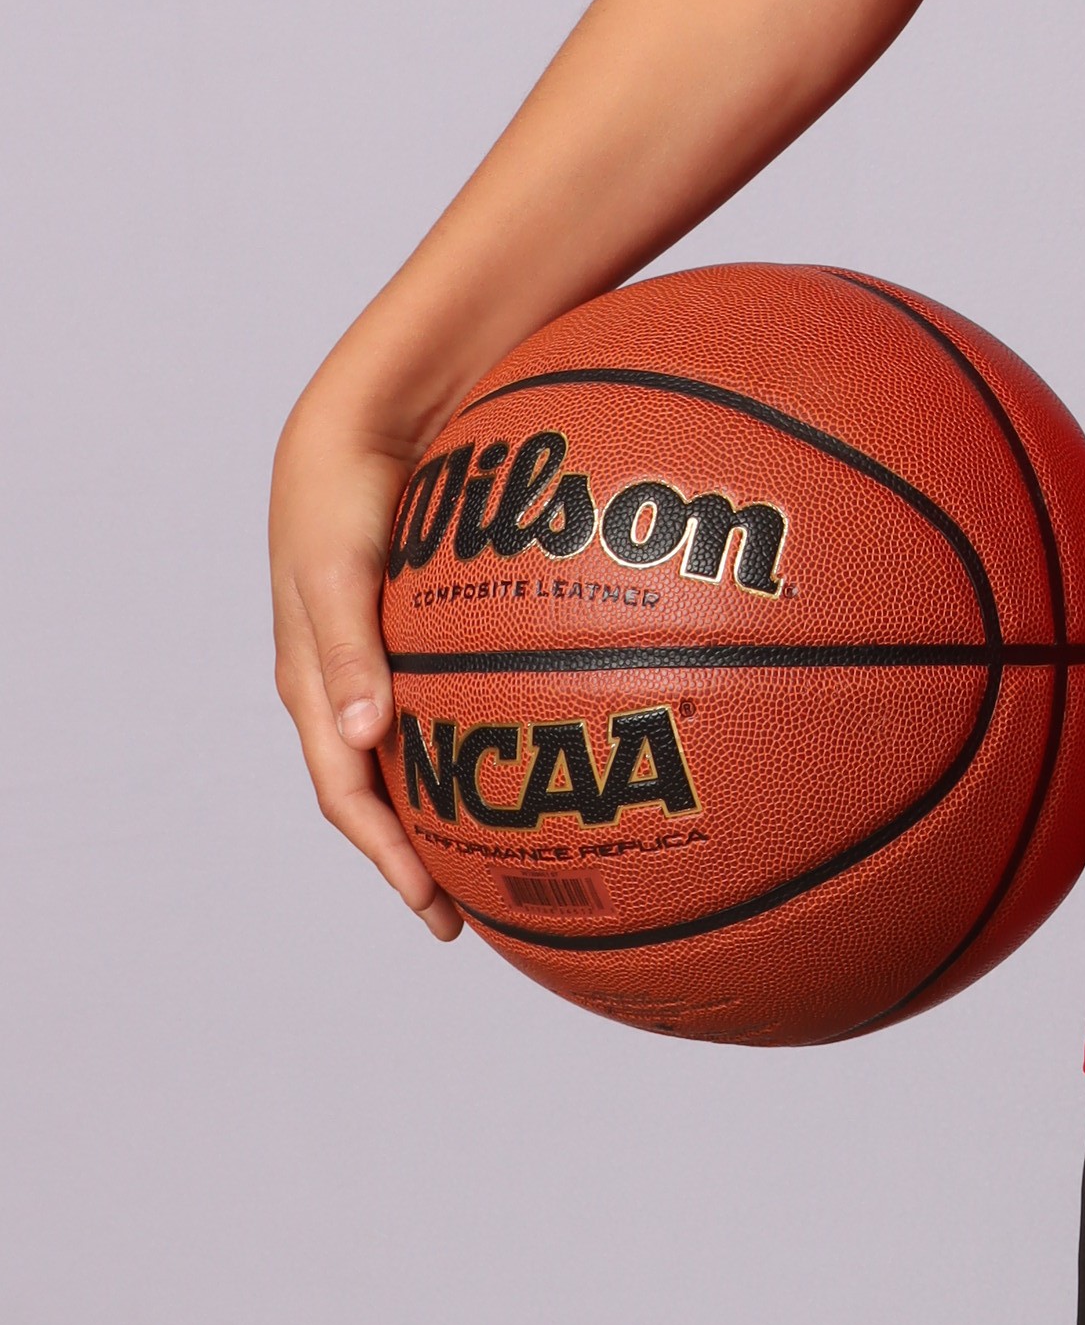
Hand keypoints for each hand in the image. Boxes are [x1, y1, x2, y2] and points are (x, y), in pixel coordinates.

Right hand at [270, 381, 461, 939]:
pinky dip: (474, 735)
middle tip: (468, 910)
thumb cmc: (341, 491)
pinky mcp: (417, 623)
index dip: (385, 856)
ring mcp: (381, 653)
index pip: (345, 792)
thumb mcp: (336, 570)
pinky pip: (445, 696)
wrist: (364, 414)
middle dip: (414, 854)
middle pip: (377, 790)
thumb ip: (347, 649)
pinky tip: (533, 743)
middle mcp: (345, 679)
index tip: (433, 909)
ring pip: (411, 750)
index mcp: (312, 681)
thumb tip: (360, 742)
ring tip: (501, 851)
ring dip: (443, 805)